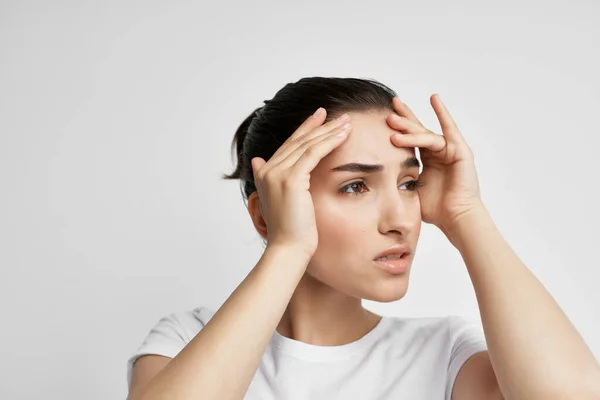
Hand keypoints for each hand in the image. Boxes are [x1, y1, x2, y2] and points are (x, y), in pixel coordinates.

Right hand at [251, 109, 352, 258]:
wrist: (288, 249)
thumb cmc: (291, 233)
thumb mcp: (281, 202)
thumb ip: (275, 182)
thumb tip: (259, 163)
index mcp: (265, 174)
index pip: (289, 146)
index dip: (304, 131)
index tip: (320, 120)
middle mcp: (267, 170)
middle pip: (297, 141)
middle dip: (318, 125)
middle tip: (335, 114)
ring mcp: (278, 173)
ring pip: (307, 144)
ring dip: (329, 131)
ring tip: (347, 122)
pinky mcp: (291, 179)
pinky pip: (314, 153)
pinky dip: (330, 141)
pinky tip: (344, 134)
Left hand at [386, 94, 483, 230]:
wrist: (456, 219)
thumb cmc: (436, 210)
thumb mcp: (411, 190)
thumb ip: (399, 180)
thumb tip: (375, 180)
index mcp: (428, 161)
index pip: (410, 140)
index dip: (398, 129)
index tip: (383, 117)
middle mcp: (439, 152)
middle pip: (417, 131)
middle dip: (402, 120)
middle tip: (387, 110)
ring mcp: (450, 150)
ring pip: (426, 135)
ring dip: (409, 129)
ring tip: (392, 122)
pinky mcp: (460, 151)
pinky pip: (449, 130)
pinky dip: (442, 114)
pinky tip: (434, 99)